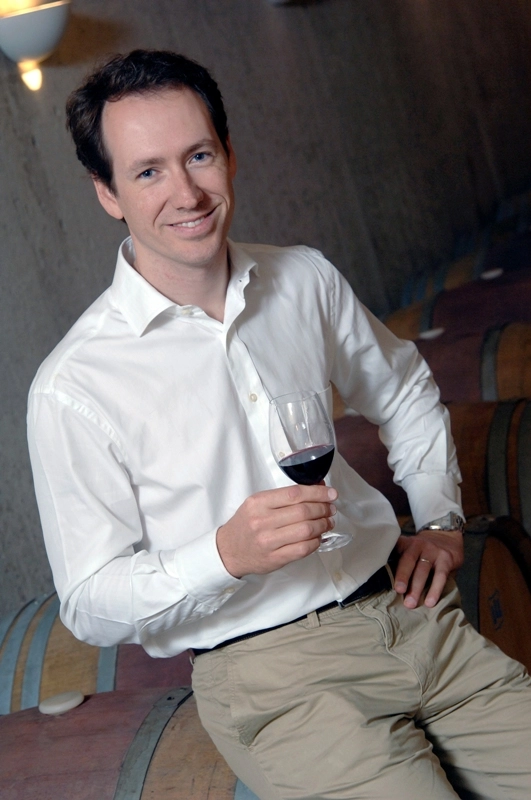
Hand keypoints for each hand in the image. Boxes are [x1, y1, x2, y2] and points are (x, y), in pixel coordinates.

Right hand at [216, 484, 337, 577]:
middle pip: (303, 511)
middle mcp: (262, 521)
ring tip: (327, 522)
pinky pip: (303, 549)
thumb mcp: (258, 503)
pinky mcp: (275, 558)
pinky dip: (316, 542)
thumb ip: (284, 496)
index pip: (295, 493)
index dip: (318, 493)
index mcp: (258, 502)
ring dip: (323, 525)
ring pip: (306, 530)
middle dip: (323, 509)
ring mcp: (268, 541)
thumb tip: (317, 488)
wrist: (228, 550)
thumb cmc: (246, 524)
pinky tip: (318, 537)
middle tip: (330, 509)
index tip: (331, 493)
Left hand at [393, 528, 463, 608]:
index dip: (385, 558)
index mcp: (405, 543)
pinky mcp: (446, 559)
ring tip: (411, 603)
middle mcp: (417, 544)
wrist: (446, 536)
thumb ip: (400, 562)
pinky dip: (435, 589)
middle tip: (398, 591)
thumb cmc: (422, 551)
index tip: (379, 570)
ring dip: (416, 588)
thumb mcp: (410, 550)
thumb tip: (385, 586)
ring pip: (423, 570)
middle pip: (408, 560)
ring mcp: (432, 551)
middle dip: (402, 576)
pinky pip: (440, 576)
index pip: (393, 549)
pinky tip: (430, 602)